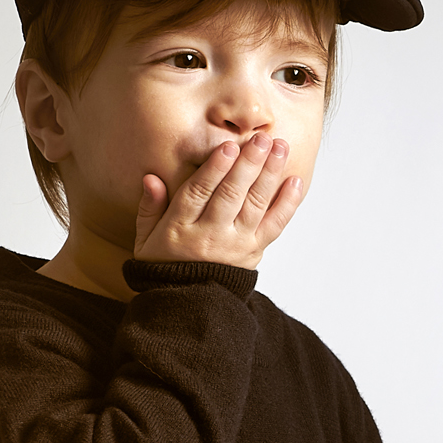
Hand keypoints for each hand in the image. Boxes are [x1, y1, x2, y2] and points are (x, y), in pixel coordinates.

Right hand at [134, 132, 306, 269]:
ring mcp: (237, 244)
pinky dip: (288, 203)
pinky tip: (295, 181)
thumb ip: (149, 207)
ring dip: (270, 174)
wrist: (190, 304)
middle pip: (232, 194)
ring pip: (256, 204)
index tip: (228, 146)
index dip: (215, 169)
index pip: (198, 193)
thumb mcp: (146, 238)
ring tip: (280, 148)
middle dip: (249, 164)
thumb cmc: (166, 263)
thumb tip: (151, 178)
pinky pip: (275, 225)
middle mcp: (211, 235)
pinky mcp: (256, 251)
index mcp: (180, 228)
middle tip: (262, 139)